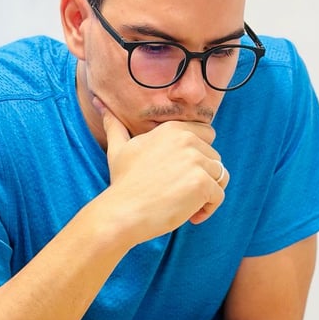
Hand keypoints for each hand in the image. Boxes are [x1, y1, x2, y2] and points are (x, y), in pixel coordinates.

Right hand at [95, 98, 229, 238]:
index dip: (199, 158)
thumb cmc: (122, 184)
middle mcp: (187, 140)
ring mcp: (196, 161)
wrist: (123, 212)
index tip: (181, 175)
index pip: (208, 135)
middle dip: (203, 177)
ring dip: (207, 194)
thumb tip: (98, 103)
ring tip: (186, 206)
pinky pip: (218, 195)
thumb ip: (115, 125)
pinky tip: (190, 216)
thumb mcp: (118, 148)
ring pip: (220, 177)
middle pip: (215, 158)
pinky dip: (208, 209)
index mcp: (173, 129)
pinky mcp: (201, 183)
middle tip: (181, 193)